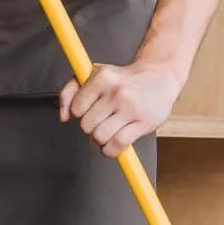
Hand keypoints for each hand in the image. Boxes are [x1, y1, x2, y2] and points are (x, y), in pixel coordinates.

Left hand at [61, 60, 184, 157]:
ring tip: (109, 131)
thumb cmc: (123, 78)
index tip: (91, 110)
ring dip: (101, 140)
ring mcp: (131, 107)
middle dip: (91, 128)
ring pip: (100, 137)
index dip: (81, 113)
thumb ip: (71, 91)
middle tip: (101, 122)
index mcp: (102, 77)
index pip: (76, 109)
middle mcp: (116, 91)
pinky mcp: (143, 122)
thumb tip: (64, 116)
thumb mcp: (94, 74)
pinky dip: (112, 150)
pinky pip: (118, 144)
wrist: (159, 76)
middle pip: (87, 125)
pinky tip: (115, 143)